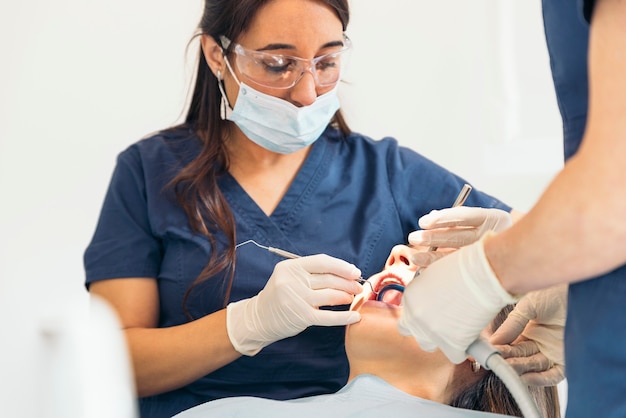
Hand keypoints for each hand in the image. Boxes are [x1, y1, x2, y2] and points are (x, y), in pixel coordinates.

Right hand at [226, 254, 361, 355]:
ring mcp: (296, 299)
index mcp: (290, 267)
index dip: (342, 266)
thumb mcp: (290, 277)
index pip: (322, 262)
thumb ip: (311, 273)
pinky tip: (355, 317)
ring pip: (330, 295)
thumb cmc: (280, 296)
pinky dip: (343, 317)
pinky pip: (328, 317)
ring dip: (346, 296)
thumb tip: (346, 272)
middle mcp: (292, 281)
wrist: (259, 318)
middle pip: (328, 279)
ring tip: (353, 297)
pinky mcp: (301, 316)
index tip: (355, 272)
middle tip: (358, 286)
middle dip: (347, 282)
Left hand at [398, 233, 519, 363]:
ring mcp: (431, 331)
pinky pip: (454, 355)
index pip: (407, 314)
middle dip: (426, 328)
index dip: (421, 315)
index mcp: (409, 296)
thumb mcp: (435, 274)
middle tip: (443, 323)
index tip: (433, 313)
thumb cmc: (465, 267)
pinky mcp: (451, 344)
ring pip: (428, 345)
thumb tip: (428, 300)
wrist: (485, 273)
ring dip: (440, 339)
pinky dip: (463, 348)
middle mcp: (415, 315)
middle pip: (412, 332)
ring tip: (456, 329)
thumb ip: (425, 290)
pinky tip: (471, 336)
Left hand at [408, 207, 511, 266]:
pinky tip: (427, 268)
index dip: (444, 218)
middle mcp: (496, 235)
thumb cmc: (497, 233)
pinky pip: (461, 269)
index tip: (423, 222)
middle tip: (413, 238)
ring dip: (433, 255)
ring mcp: (493, 254)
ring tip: (414, 257)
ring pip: (458, 255)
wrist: (527, 253)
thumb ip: (457, 218)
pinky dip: (442, 267)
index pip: (466, 215)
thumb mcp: (482, 220)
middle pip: (459, 236)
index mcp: (495, 218)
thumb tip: (430, 216)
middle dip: (433, 238)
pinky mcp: (490, 268)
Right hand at [489, 285, 566, 385]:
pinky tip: (527, 377)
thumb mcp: (528, 306)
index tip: (489, 353)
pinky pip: (554, 374)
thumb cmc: (555, 291)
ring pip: (534, 366)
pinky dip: (541, 378)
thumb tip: (494, 342)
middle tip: (496, 363)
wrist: (582, 290)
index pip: (510, 344)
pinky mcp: (568, 359)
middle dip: (508, 360)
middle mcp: (540, 342)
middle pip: (520, 356)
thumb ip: (512, 325)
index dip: (500, 349)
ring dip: (520, 369)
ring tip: (508, 369)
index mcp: (528, 329)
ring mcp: (553, 351)